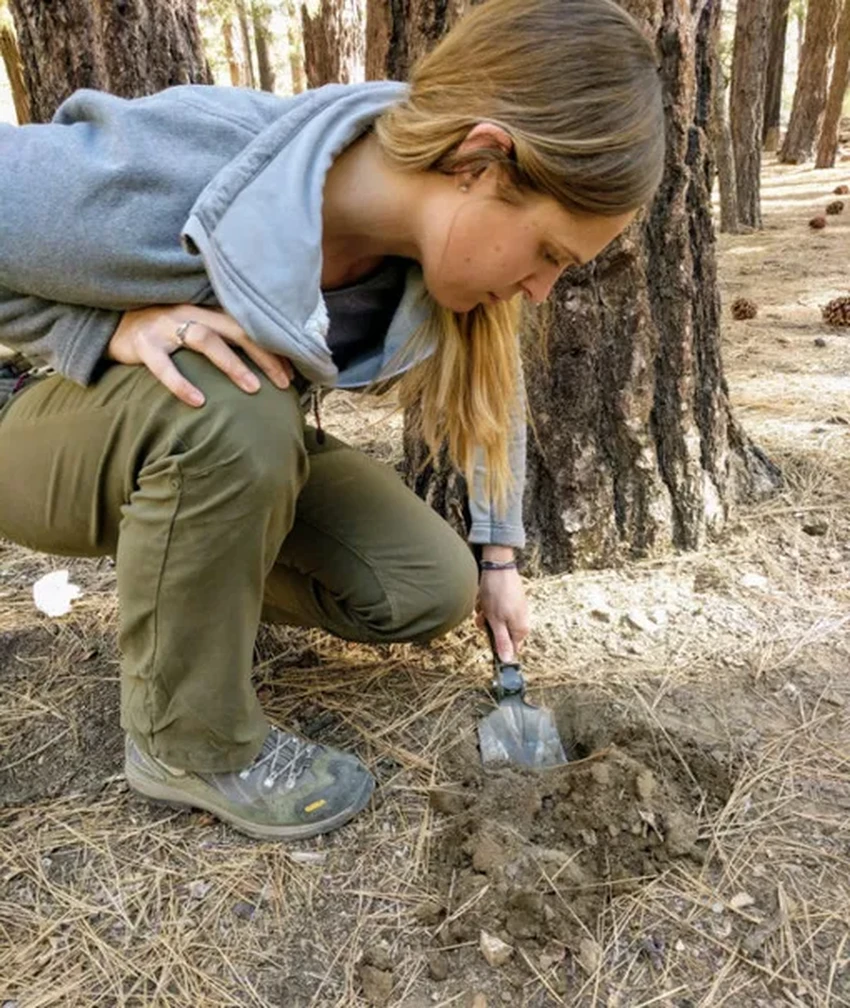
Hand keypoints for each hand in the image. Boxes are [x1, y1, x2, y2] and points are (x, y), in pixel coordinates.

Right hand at [107, 305, 293, 406]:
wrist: (111, 325)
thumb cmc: (162, 333)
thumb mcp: (193, 329)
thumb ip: (221, 340)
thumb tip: (260, 368)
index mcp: (205, 310)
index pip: (247, 325)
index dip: (271, 347)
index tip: (293, 372)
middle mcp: (189, 312)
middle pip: (235, 329)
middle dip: (263, 355)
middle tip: (284, 382)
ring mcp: (164, 325)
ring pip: (205, 339)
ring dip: (232, 364)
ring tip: (253, 389)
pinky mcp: (142, 344)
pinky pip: (163, 365)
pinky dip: (181, 384)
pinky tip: (199, 402)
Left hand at [475, 566, 529, 662]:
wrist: (498, 566)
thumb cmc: (497, 593)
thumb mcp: (496, 621)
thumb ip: (501, 642)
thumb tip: (507, 661)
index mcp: (521, 629)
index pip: (510, 649)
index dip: (496, 645)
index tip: (488, 636)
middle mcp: (522, 620)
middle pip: (501, 634)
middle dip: (489, 626)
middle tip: (483, 616)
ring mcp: (517, 609)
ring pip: (496, 621)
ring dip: (486, 615)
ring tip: (484, 603)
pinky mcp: (511, 600)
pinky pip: (497, 610)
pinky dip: (488, 605)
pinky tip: (485, 597)